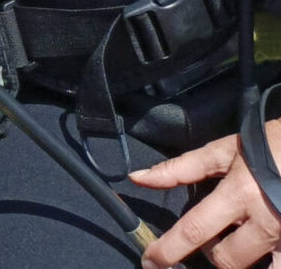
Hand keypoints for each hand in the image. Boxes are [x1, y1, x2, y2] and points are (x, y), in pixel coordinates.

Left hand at [132, 118, 280, 267]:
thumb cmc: (266, 147)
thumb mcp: (222, 152)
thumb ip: (180, 168)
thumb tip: (138, 178)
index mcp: (238, 195)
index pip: (195, 229)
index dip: (169, 249)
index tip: (150, 262)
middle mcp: (265, 223)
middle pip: (227, 260)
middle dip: (211, 253)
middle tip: (212, 234)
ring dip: (241, 262)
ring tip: (237, 243)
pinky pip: (280, 266)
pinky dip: (268, 264)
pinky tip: (257, 249)